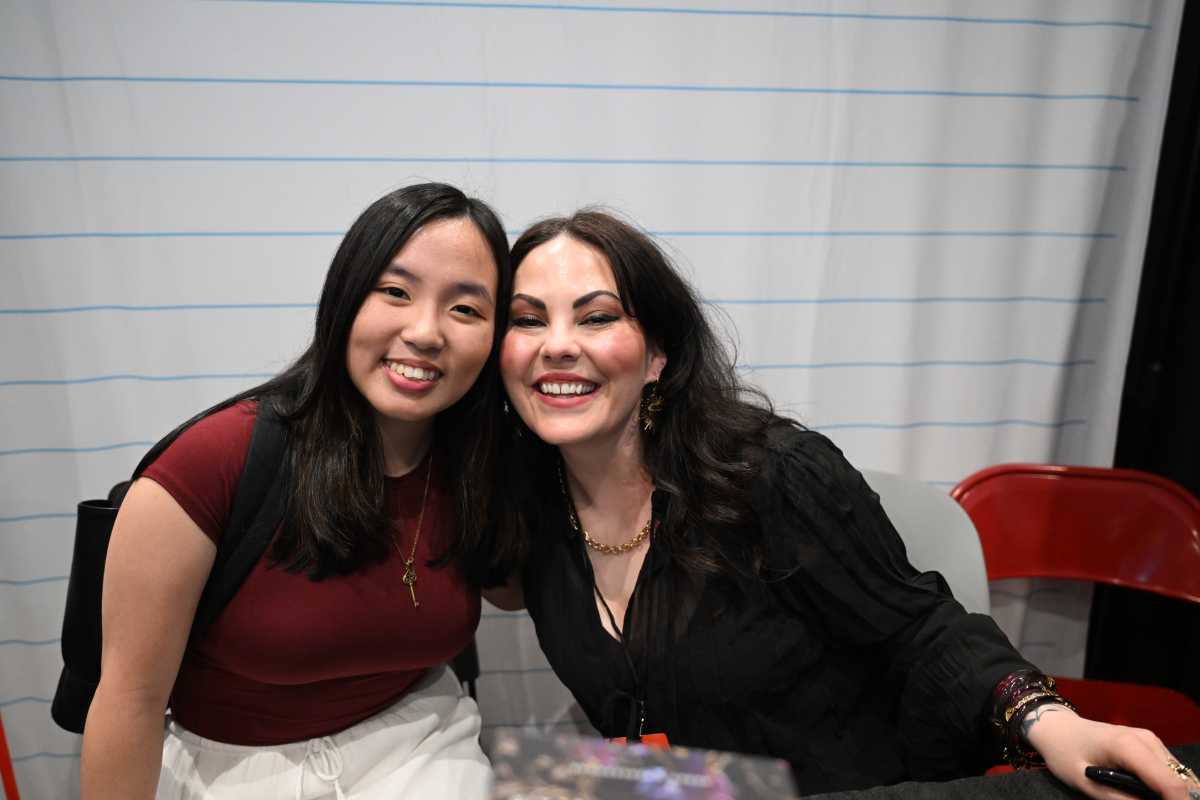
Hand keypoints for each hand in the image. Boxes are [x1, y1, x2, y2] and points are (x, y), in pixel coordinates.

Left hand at [1022, 704, 1199, 799]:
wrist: (1057, 728)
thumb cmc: (1065, 754)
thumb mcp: (1087, 784)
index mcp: (1129, 747)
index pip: (1170, 784)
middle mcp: (1146, 740)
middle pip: (1178, 780)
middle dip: (1172, 799)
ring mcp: (1150, 739)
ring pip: (1176, 775)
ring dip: (1167, 792)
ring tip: (1141, 797)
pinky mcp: (1150, 743)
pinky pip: (1168, 770)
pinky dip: (1163, 784)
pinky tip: (1145, 791)